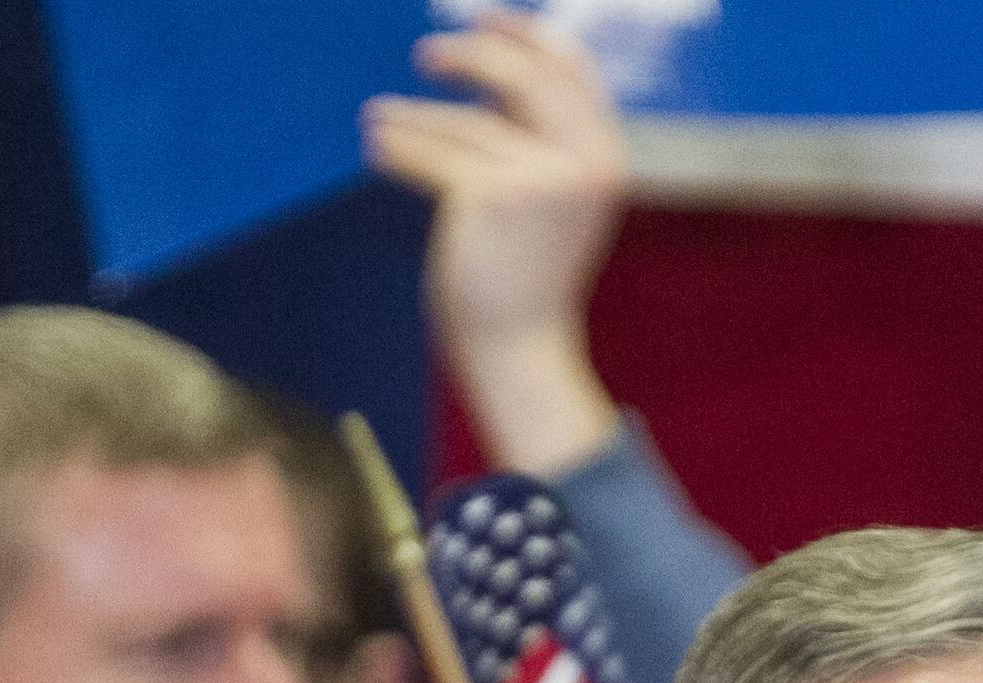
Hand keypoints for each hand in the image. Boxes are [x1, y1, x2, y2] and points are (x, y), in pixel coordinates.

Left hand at [364, 15, 628, 477]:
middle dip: (470, 55)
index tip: (484, 20)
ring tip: (377, 119)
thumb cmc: (527, 280)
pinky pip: (436, 155)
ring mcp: (542, 180)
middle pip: (522, 76)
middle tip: (425, 56)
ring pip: (466, 124)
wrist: (520, 350)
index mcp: (606, 158)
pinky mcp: (494, 199)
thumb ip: (536, 140)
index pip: (572, 71)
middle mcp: (585, 164)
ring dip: (413, 116)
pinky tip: (377, 146)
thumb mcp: (551, 201)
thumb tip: (482, 71)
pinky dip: (399, 148)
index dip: (526, 35)